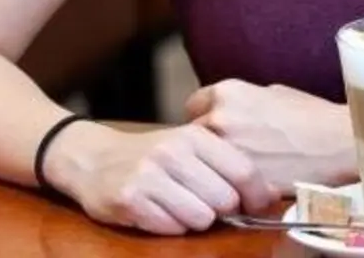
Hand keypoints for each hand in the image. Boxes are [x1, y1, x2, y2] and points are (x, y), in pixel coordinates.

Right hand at [42, 120, 271, 234]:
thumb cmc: (153, 154)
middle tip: (209, 204)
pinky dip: (171, 226)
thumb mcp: (190, 145)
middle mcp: (172, 153)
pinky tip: (159, 212)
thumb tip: (271, 192)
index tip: (260, 205)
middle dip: (223, 210)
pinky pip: (170, 228)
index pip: (243, 170)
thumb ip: (227, 163)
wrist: (92, 157)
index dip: (257, 194)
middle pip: (224, 199)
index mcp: (195, 136)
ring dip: (196, 220)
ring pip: (200, 218)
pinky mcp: (128, 200)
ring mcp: (148, 176)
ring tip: (181, 206)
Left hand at [185, 79, 355, 197]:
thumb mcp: (276, 93)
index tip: (218, 129)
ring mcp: (226, 151)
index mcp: (228, 92)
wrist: (342, 143)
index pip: (193, 105)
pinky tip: (250, 185)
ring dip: (215, 169)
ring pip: (203, 165)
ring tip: (239, 172)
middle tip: (228, 153)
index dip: (205, 117)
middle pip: (193, 137)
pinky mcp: (237, 180)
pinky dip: (230, 188)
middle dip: (207, 145)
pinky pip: (220, 186)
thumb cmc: (316, 117)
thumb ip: (243, 101)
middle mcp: (219, 118)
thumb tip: (230, 111)